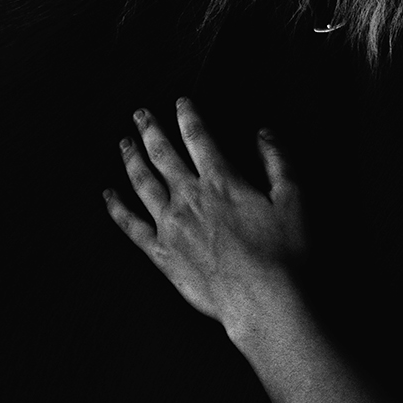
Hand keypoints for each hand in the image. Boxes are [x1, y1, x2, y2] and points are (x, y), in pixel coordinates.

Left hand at [105, 98, 305, 331]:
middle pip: (162, 156)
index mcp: (222, 182)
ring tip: (123, 143)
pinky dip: (116, 209)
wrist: (262, 300)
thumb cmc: (284, 252)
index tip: (180, 102)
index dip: (188, 116)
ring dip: (131, 160)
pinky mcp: (161, 254)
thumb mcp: (294, 199)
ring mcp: (170, 226)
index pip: (199, 139)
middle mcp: (189, 198)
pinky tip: (108, 196)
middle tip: (140, 114)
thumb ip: (278, 162)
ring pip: (142, 184)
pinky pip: (131, 226)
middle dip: (150, 130)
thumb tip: (263, 133)